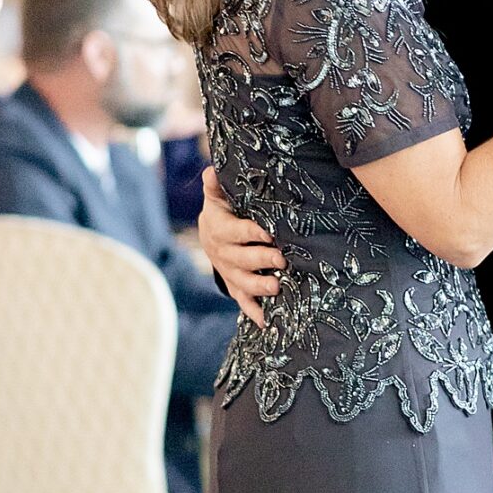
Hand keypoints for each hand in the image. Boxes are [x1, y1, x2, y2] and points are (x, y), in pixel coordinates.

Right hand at [199, 168, 284, 326]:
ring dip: (259, 286)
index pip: (235, 231)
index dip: (251, 233)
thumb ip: (216, 186)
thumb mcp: (218, 197)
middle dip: (261, 259)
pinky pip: (243, 301)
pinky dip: (254, 312)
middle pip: (241, 259)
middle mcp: (222, 253)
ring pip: (242, 282)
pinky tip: (268, 321)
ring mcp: (228, 272)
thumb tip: (212, 170)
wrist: (210, 234)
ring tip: (277, 287)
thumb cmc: (223, 210)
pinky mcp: (234, 286)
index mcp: (219, 229)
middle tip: (282, 259)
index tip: (269, 232)